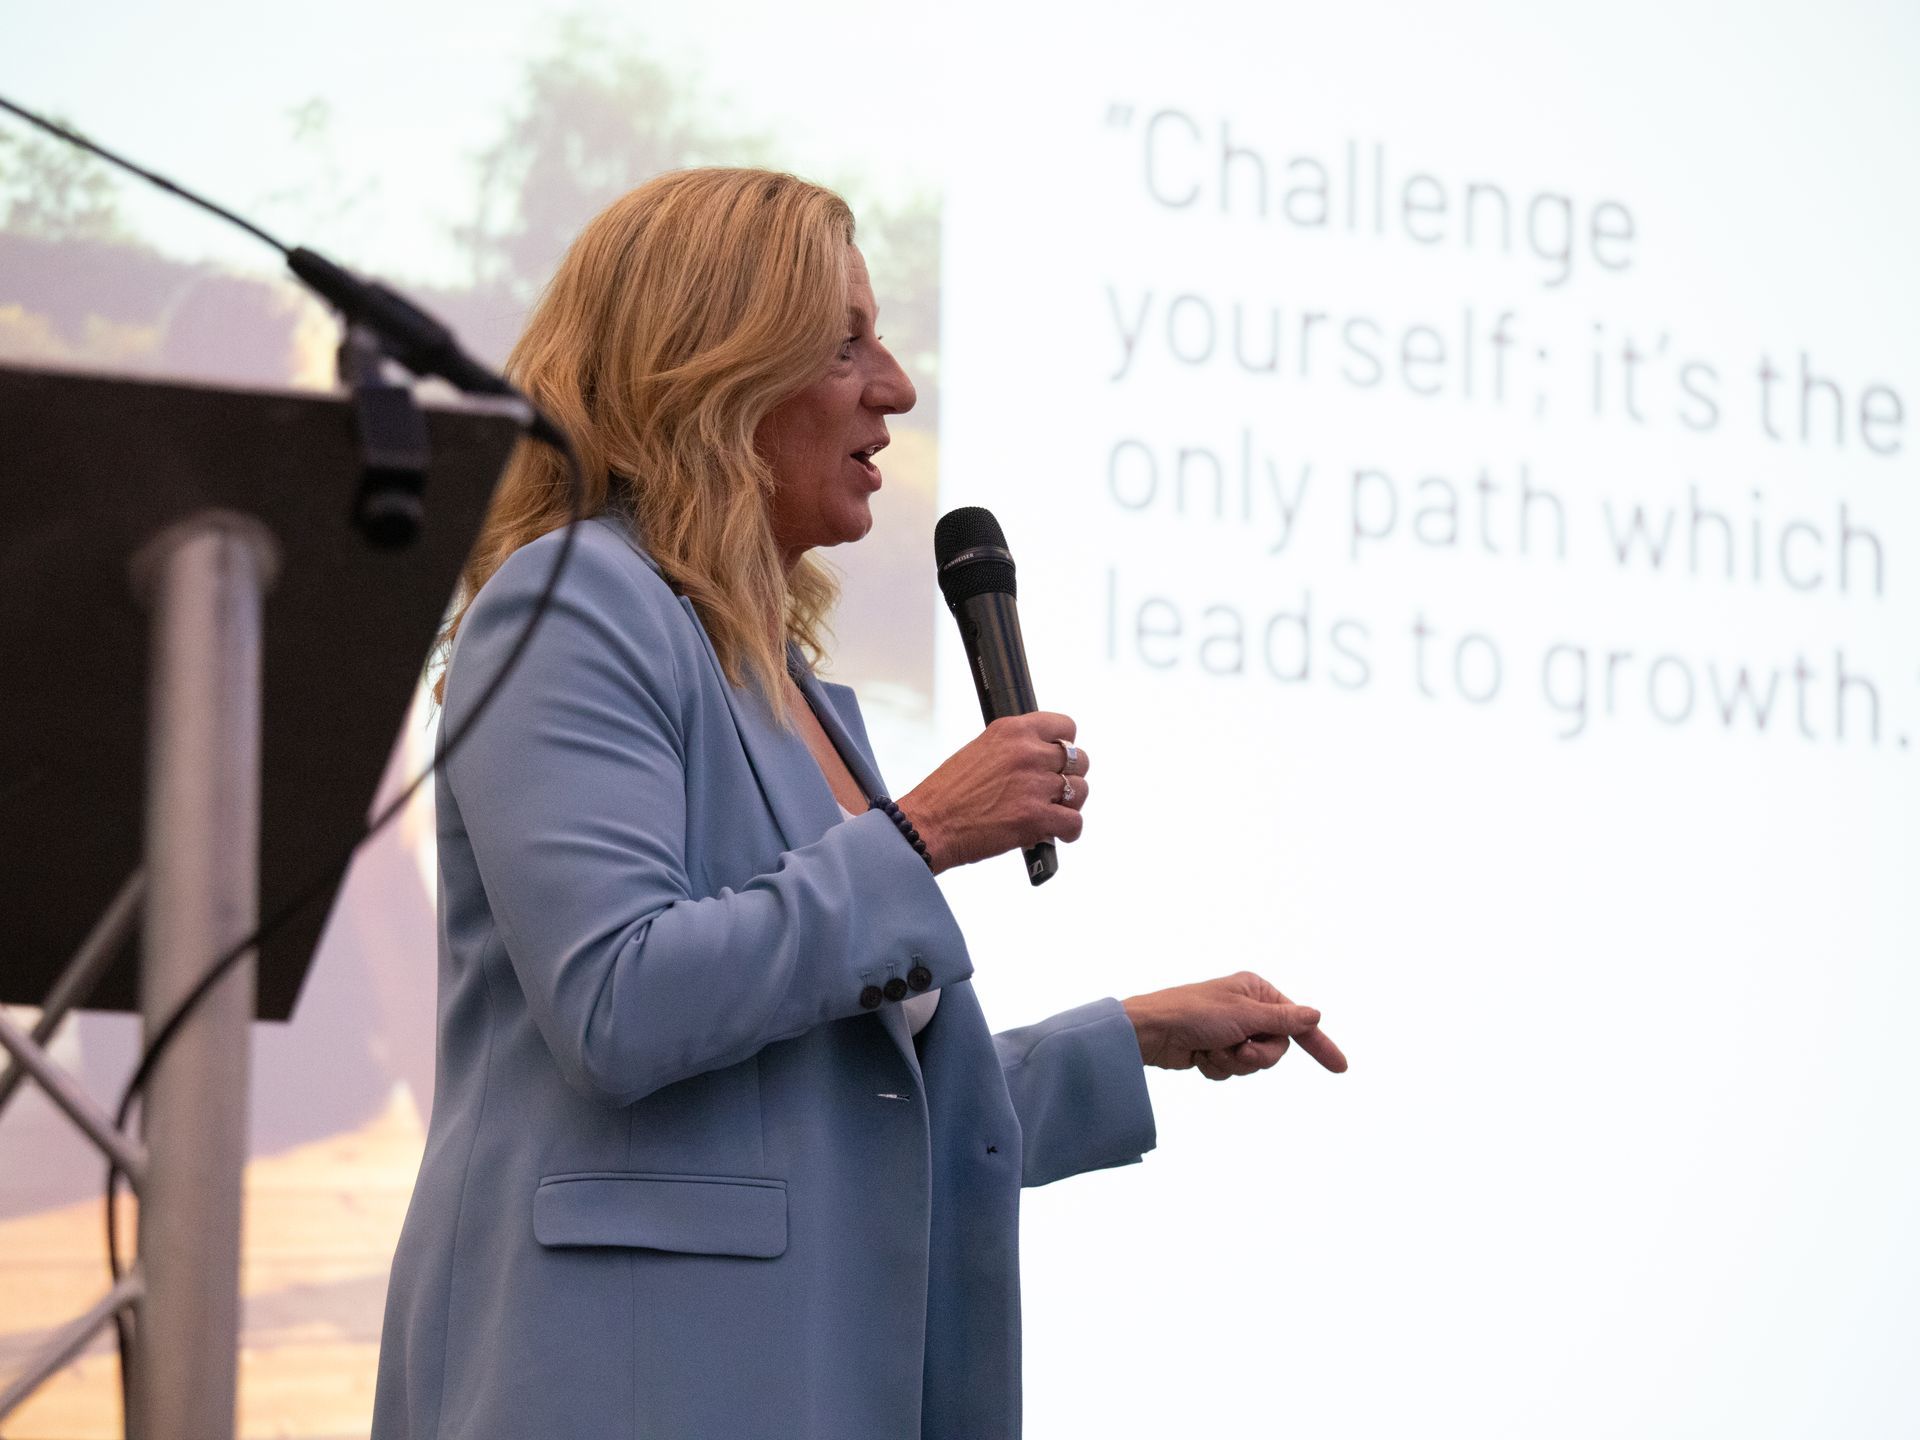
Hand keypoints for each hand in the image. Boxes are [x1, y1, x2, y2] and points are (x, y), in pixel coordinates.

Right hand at [896, 713, 1087, 872]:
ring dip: (1069, 804)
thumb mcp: (981, 751)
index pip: (1065, 726)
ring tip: (1052, 812)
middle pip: (1080, 760)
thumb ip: (1014, 749)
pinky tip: (1055, 834)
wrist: (928, 824)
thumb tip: (1044, 758)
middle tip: (1051, 791)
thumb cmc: (948, 794)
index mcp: (1012, 731)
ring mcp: (1034, 785)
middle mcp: (1027, 752)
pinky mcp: (1036, 818)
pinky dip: (1068, 832)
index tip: (1057, 759)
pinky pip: (1074, 822)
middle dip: (1068, 777)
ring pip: (1080, 790)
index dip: (1065, 745)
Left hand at [1122, 971, 1346, 1079]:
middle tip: (1238, 1048)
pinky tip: (1200, 1056)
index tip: (1340, 1067)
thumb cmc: (1193, 1013)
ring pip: (1255, 1062)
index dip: (1319, 1045)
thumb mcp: (1244, 1016)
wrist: (1151, 1033)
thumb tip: (1315, 1014)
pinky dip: (1218, 1067)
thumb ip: (1283, 1020)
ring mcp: (1231, 1031)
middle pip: (1277, 1048)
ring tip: (1212, 1049)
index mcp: (1256, 991)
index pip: (1297, 1021)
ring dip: (1234, 1062)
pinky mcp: (1215, 1049)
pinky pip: (1232, 1070)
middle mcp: (1247, 1009)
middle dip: (1258, 1055)